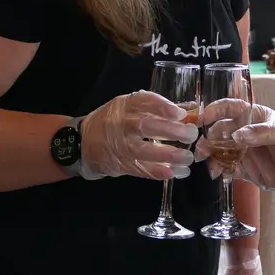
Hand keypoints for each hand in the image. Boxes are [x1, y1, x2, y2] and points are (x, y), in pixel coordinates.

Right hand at [79, 91, 195, 180]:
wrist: (82, 142)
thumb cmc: (114, 121)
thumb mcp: (130, 108)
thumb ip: (159, 110)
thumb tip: (191, 111)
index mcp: (124, 104)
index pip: (143, 101)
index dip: (163, 107)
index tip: (181, 114)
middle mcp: (119, 123)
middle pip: (144, 126)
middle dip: (170, 131)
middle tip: (190, 135)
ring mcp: (118, 145)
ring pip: (143, 150)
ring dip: (168, 156)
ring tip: (187, 158)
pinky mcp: (119, 164)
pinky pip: (140, 169)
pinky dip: (157, 171)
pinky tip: (174, 173)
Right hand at [203, 101, 274, 209]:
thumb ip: (262, 133)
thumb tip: (237, 136)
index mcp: (257, 116)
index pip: (232, 108)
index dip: (216, 110)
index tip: (203, 117)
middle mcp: (249, 133)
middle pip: (222, 131)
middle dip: (209, 138)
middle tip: (203, 149)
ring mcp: (248, 152)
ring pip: (222, 152)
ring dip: (213, 157)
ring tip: (210, 166)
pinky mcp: (251, 171)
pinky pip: (231, 169)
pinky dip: (222, 171)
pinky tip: (219, 175)